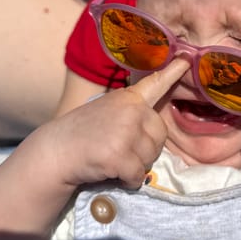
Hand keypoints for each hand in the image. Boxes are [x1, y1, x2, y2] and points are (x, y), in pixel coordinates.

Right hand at [46, 57, 189, 190]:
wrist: (53, 153)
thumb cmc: (81, 135)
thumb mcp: (107, 111)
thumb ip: (131, 113)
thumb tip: (156, 129)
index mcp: (127, 98)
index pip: (155, 83)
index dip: (174, 72)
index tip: (187, 58)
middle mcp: (130, 110)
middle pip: (160, 135)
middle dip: (145, 148)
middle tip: (120, 150)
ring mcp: (125, 132)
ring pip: (150, 158)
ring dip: (135, 166)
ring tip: (112, 159)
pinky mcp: (119, 155)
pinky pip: (137, 175)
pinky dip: (127, 181)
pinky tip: (111, 173)